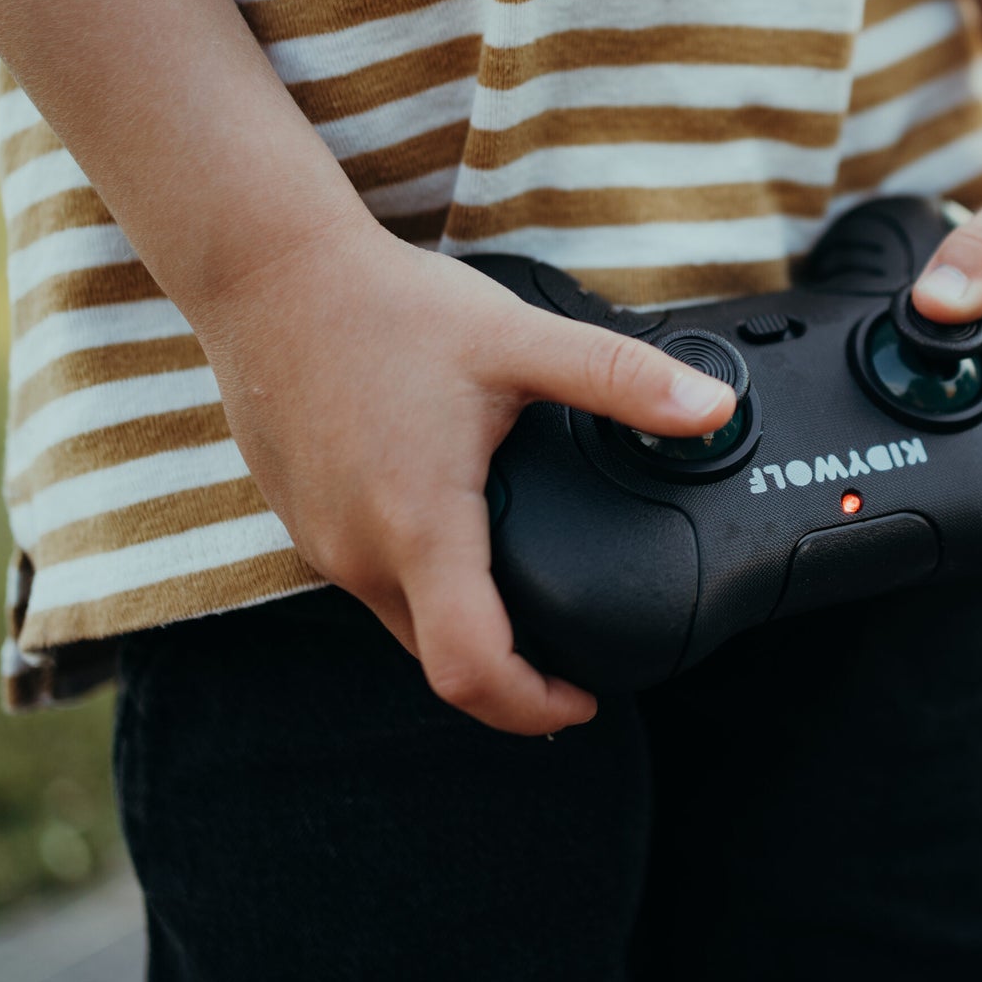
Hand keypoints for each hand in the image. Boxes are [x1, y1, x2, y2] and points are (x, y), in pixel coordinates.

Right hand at [191, 221, 736, 735]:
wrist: (269, 275)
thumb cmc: (382, 308)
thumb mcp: (517, 340)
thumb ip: (619, 380)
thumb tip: (711, 409)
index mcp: (417, 525)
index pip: (472, 672)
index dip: (535, 707)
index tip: (584, 697)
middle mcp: (358, 552)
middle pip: (440, 661)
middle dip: (510, 673)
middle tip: (570, 643)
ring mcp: (321, 543)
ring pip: (404, 626)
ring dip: (466, 628)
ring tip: (524, 588)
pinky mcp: (304, 522)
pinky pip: (372, 585)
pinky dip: (425, 586)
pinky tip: (459, 534)